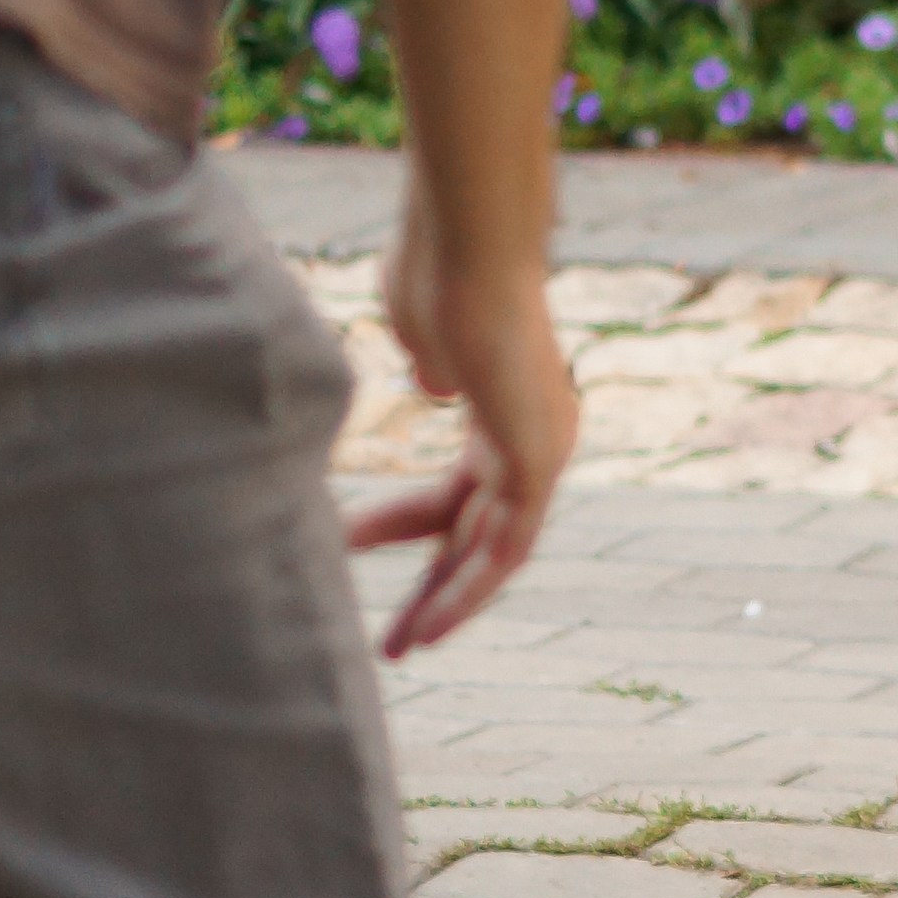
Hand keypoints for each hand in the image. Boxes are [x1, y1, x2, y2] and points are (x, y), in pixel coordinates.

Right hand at [347, 202, 579, 655]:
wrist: (467, 249)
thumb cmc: (436, 270)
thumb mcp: (426, 328)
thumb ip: (430, 363)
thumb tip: (434, 387)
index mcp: (504, 404)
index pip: (459, 487)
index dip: (407, 524)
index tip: (353, 539)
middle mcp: (535, 431)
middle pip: (478, 528)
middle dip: (433, 584)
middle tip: (394, 637)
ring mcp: (544, 446)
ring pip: (495, 549)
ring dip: (447, 601)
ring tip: (398, 649)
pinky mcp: (542, 461)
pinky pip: (507, 547)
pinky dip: (470, 588)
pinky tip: (431, 624)